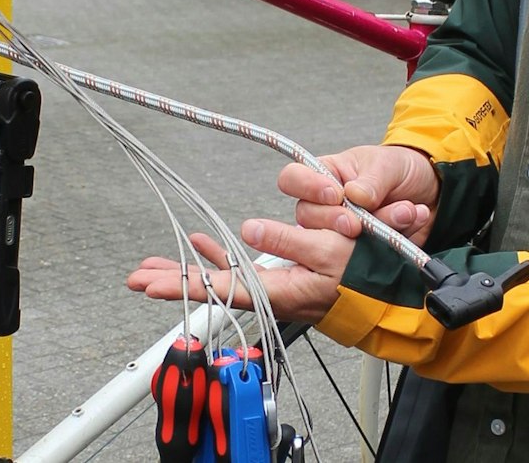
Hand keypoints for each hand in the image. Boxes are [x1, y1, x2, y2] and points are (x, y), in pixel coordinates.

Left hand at [125, 224, 352, 323]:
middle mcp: (269, 295)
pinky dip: (218, 256)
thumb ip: (289, 243)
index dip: (182, 286)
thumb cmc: (369, 277)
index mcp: (277, 293)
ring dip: (187, 270)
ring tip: (154, 264)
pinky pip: (241, 269)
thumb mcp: (331, 254)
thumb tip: (248, 231)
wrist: (394, 297)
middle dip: (171, 281)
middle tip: (135, 277)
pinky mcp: (283, 278)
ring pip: (220, 279)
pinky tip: (201, 243)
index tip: (148, 285)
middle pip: (211, 288)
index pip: (219, 290)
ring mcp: (273, 288)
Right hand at [280, 144, 437, 246]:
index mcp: (326, 175)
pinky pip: (364, 253)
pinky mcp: (359, 251)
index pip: (293, 179)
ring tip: (404, 212)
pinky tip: (411, 220)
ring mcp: (340, 230)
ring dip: (374, 228)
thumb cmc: (400, 169)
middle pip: (307, 216)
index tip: (335, 194)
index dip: (306, 187)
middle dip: (336, 220)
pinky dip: (392, 238)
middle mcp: (326, 204)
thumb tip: (354, 195)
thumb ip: (372, 180)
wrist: (432, 192)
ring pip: (334, 239)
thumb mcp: (388, 165)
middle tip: (358, 222)